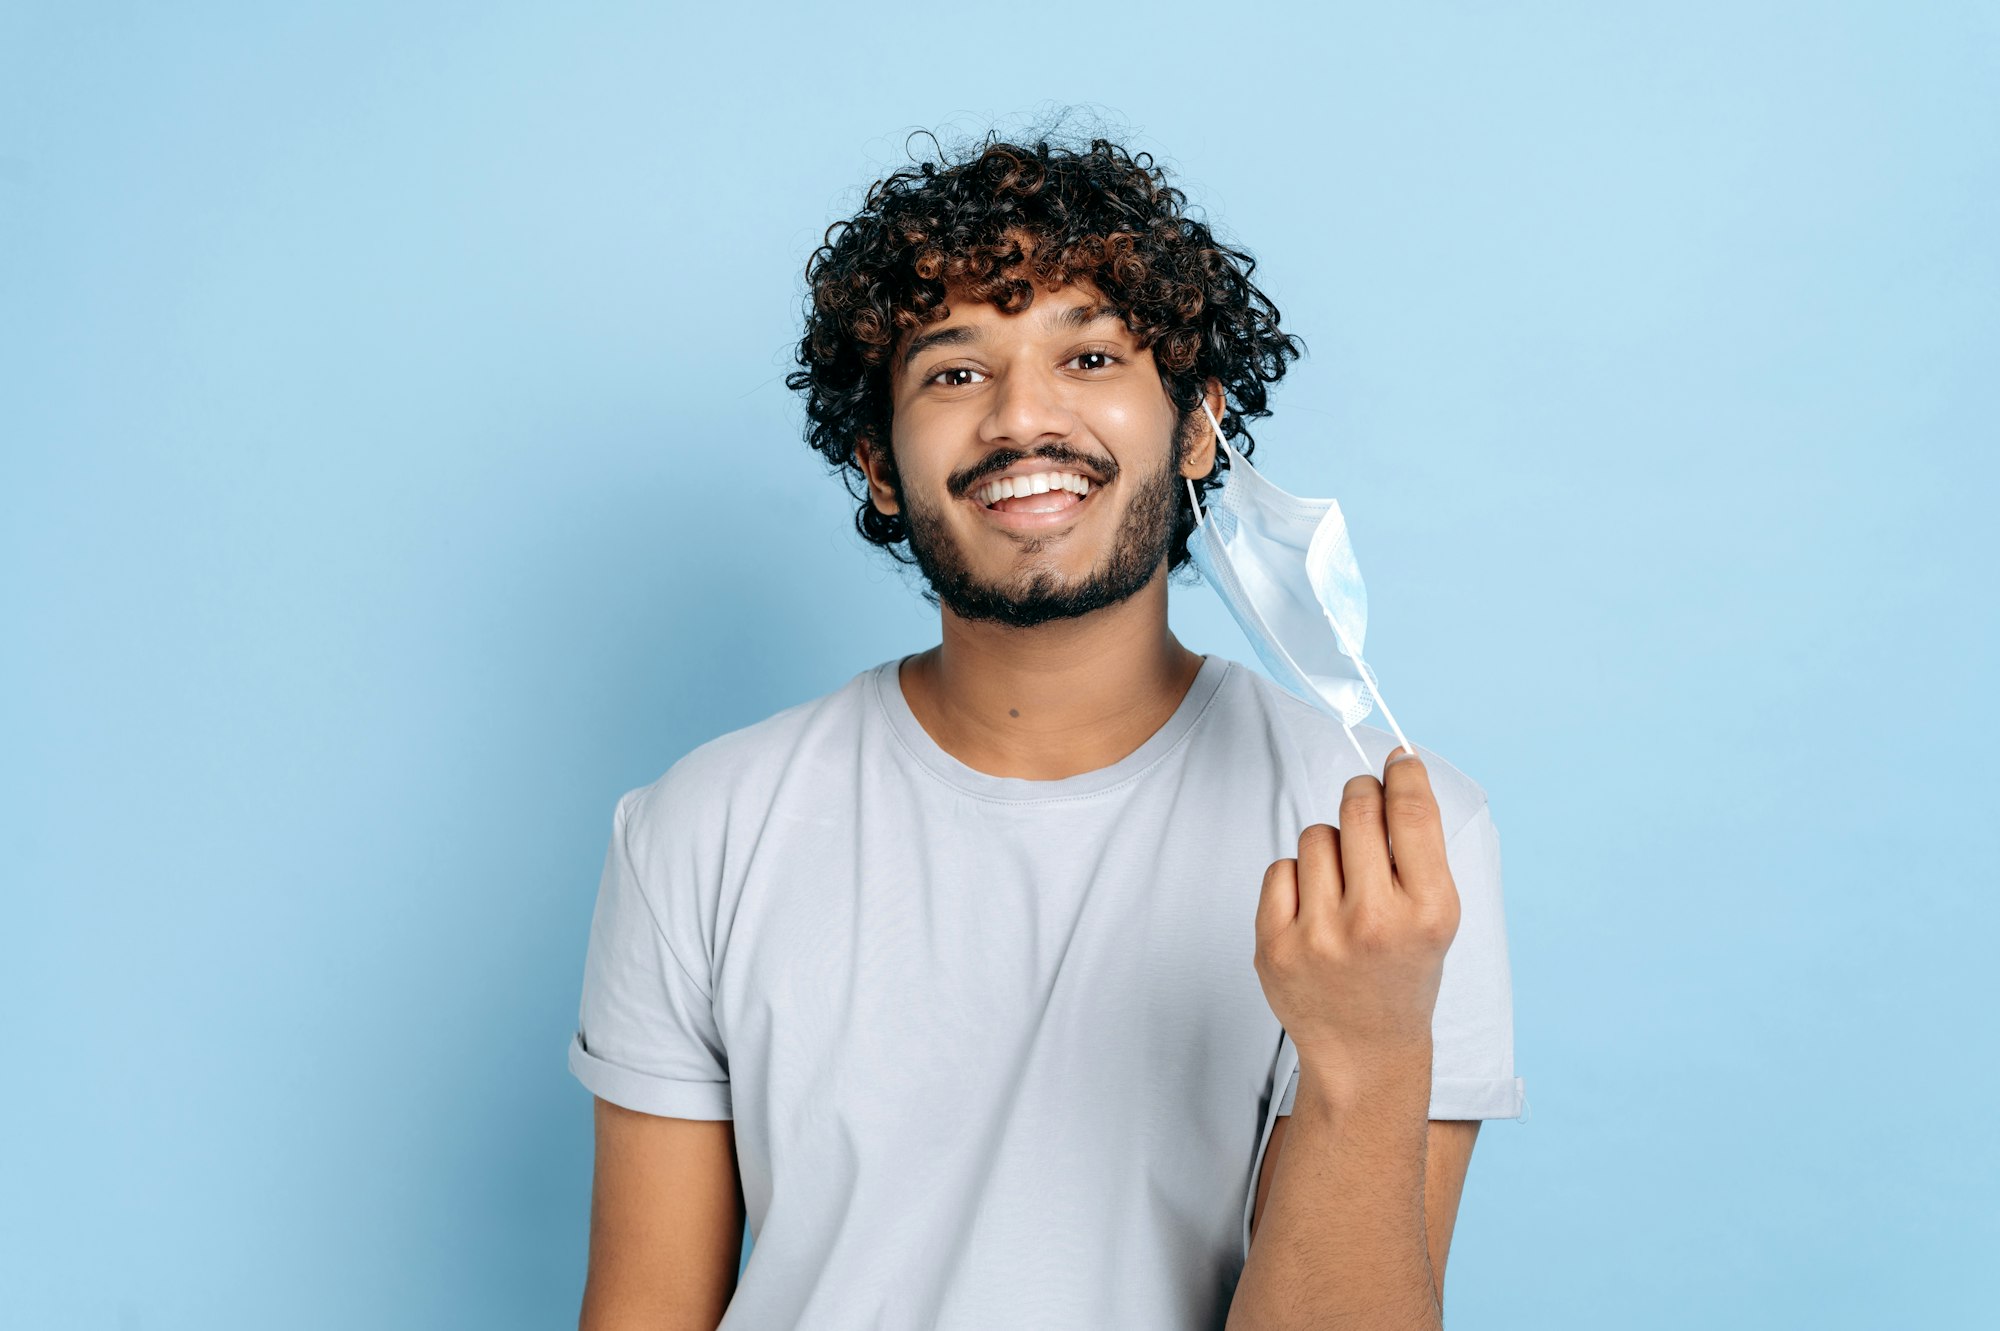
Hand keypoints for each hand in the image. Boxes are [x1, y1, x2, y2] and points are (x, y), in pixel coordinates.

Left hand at [1253, 749, 1461, 1099]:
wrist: (1364, 1053)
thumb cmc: (1404, 973)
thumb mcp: (1436, 916)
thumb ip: (1419, 847)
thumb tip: (1397, 765)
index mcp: (1428, 912)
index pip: (1411, 813)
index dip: (1404, 773)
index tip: (1398, 759)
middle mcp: (1374, 922)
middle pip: (1357, 808)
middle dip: (1363, 794)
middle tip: (1366, 803)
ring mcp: (1319, 935)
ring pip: (1316, 835)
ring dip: (1331, 845)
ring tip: (1344, 886)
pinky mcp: (1275, 946)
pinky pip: (1281, 868)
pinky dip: (1298, 878)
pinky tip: (1315, 910)